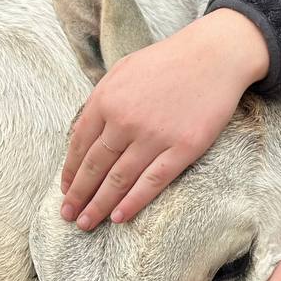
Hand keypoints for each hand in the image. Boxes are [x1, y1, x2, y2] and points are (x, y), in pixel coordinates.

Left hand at [60, 8, 268, 229]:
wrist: (215, 55)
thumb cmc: (169, 61)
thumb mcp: (124, 70)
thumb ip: (102, 100)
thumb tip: (84, 133)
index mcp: (106, 99)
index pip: (79, 145)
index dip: (70, 172)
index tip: (66, 190)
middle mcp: (125, 120)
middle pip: (94, 167)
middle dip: (78, 195)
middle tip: (69, 216)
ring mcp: (154, 136)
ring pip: (118, 179)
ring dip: (99, 205)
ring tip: (87, 224)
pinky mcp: (183, 148)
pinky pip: (152, 182)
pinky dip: (132, 202)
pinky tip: (119, 217)